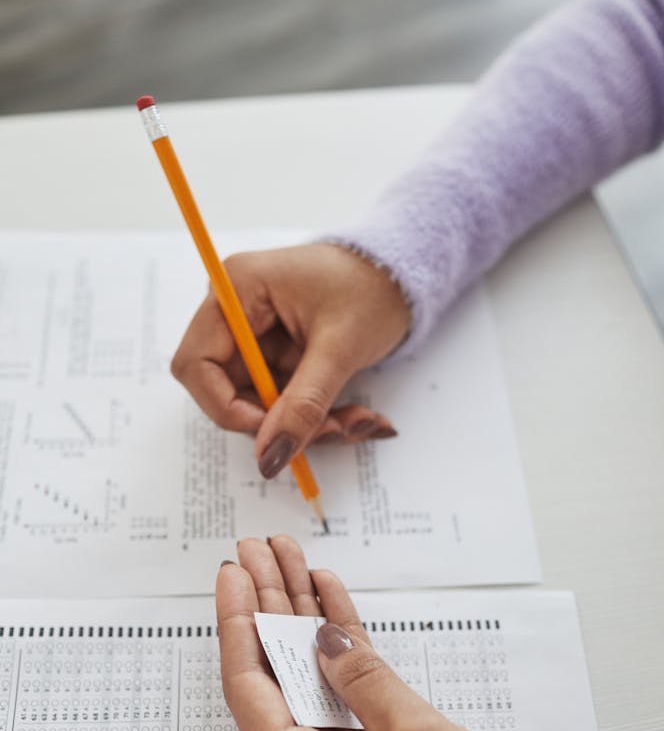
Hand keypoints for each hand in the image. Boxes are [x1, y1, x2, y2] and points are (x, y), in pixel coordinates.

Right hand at [172, 243, 410, 478]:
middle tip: (334, 430)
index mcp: (237, 289)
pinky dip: (319, 419)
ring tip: (360, 422)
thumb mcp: (340, 347)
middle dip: (279, 424)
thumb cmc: (370, 287)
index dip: (226, 407)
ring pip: (260, 408)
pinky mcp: (276, 359)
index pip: (197, 364)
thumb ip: (304, 404)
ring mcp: (255, 339)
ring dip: (309, 427)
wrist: (400, 274)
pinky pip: (283, 405)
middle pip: (228, 393)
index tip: (272, 433)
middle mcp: (235, 314)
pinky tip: (359, 417)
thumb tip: (270, 456)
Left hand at [216, 535, 515, 730]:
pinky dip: (341, 655)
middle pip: (275, 676)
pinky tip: (332, 606)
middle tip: (261, 552)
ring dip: (302, 623)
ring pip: (308, 682)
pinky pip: (342, 700)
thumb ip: (362, 679)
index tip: (234, 571)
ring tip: (293, 563)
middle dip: (269, 609)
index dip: (239, 621)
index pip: (250, 687)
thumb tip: (323, 639)